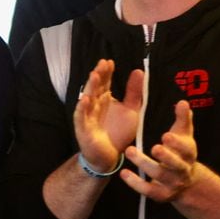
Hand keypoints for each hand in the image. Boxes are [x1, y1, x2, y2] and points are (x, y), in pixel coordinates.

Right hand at [73, 59, 142, 173]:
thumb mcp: (131, 110)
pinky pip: (81, 117)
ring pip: (88, 99)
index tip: (110, 62)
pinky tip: (85, 99)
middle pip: (95, 88)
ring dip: (90, 87)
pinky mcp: (83, 129)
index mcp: (104, 100)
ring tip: (94, 75)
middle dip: (99, 76)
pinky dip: (82, 108)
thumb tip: (138, 71)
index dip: (106, 73)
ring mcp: (87, 117)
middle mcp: (94, 105)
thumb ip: (134, 92)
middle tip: (103, 63)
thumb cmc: (118, 133)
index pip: (104, 83)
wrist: (109, 157)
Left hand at [121, 100, 198, 201]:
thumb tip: (183, 102)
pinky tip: (123, 173)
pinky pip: (148, 190)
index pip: (187, 150)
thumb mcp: (184, 135)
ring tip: (129, 150)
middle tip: (154, 147)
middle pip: (175, 165)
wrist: (186, 183)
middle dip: (166, 157)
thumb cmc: (181, 151)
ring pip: (159, 176)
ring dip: (144, 164)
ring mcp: (172, 184)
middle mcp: (182, 171)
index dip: (178, 144)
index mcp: (189, 154)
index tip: (166, 136)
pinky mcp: (160, 195)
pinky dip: (135, 183)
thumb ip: (183, 118)